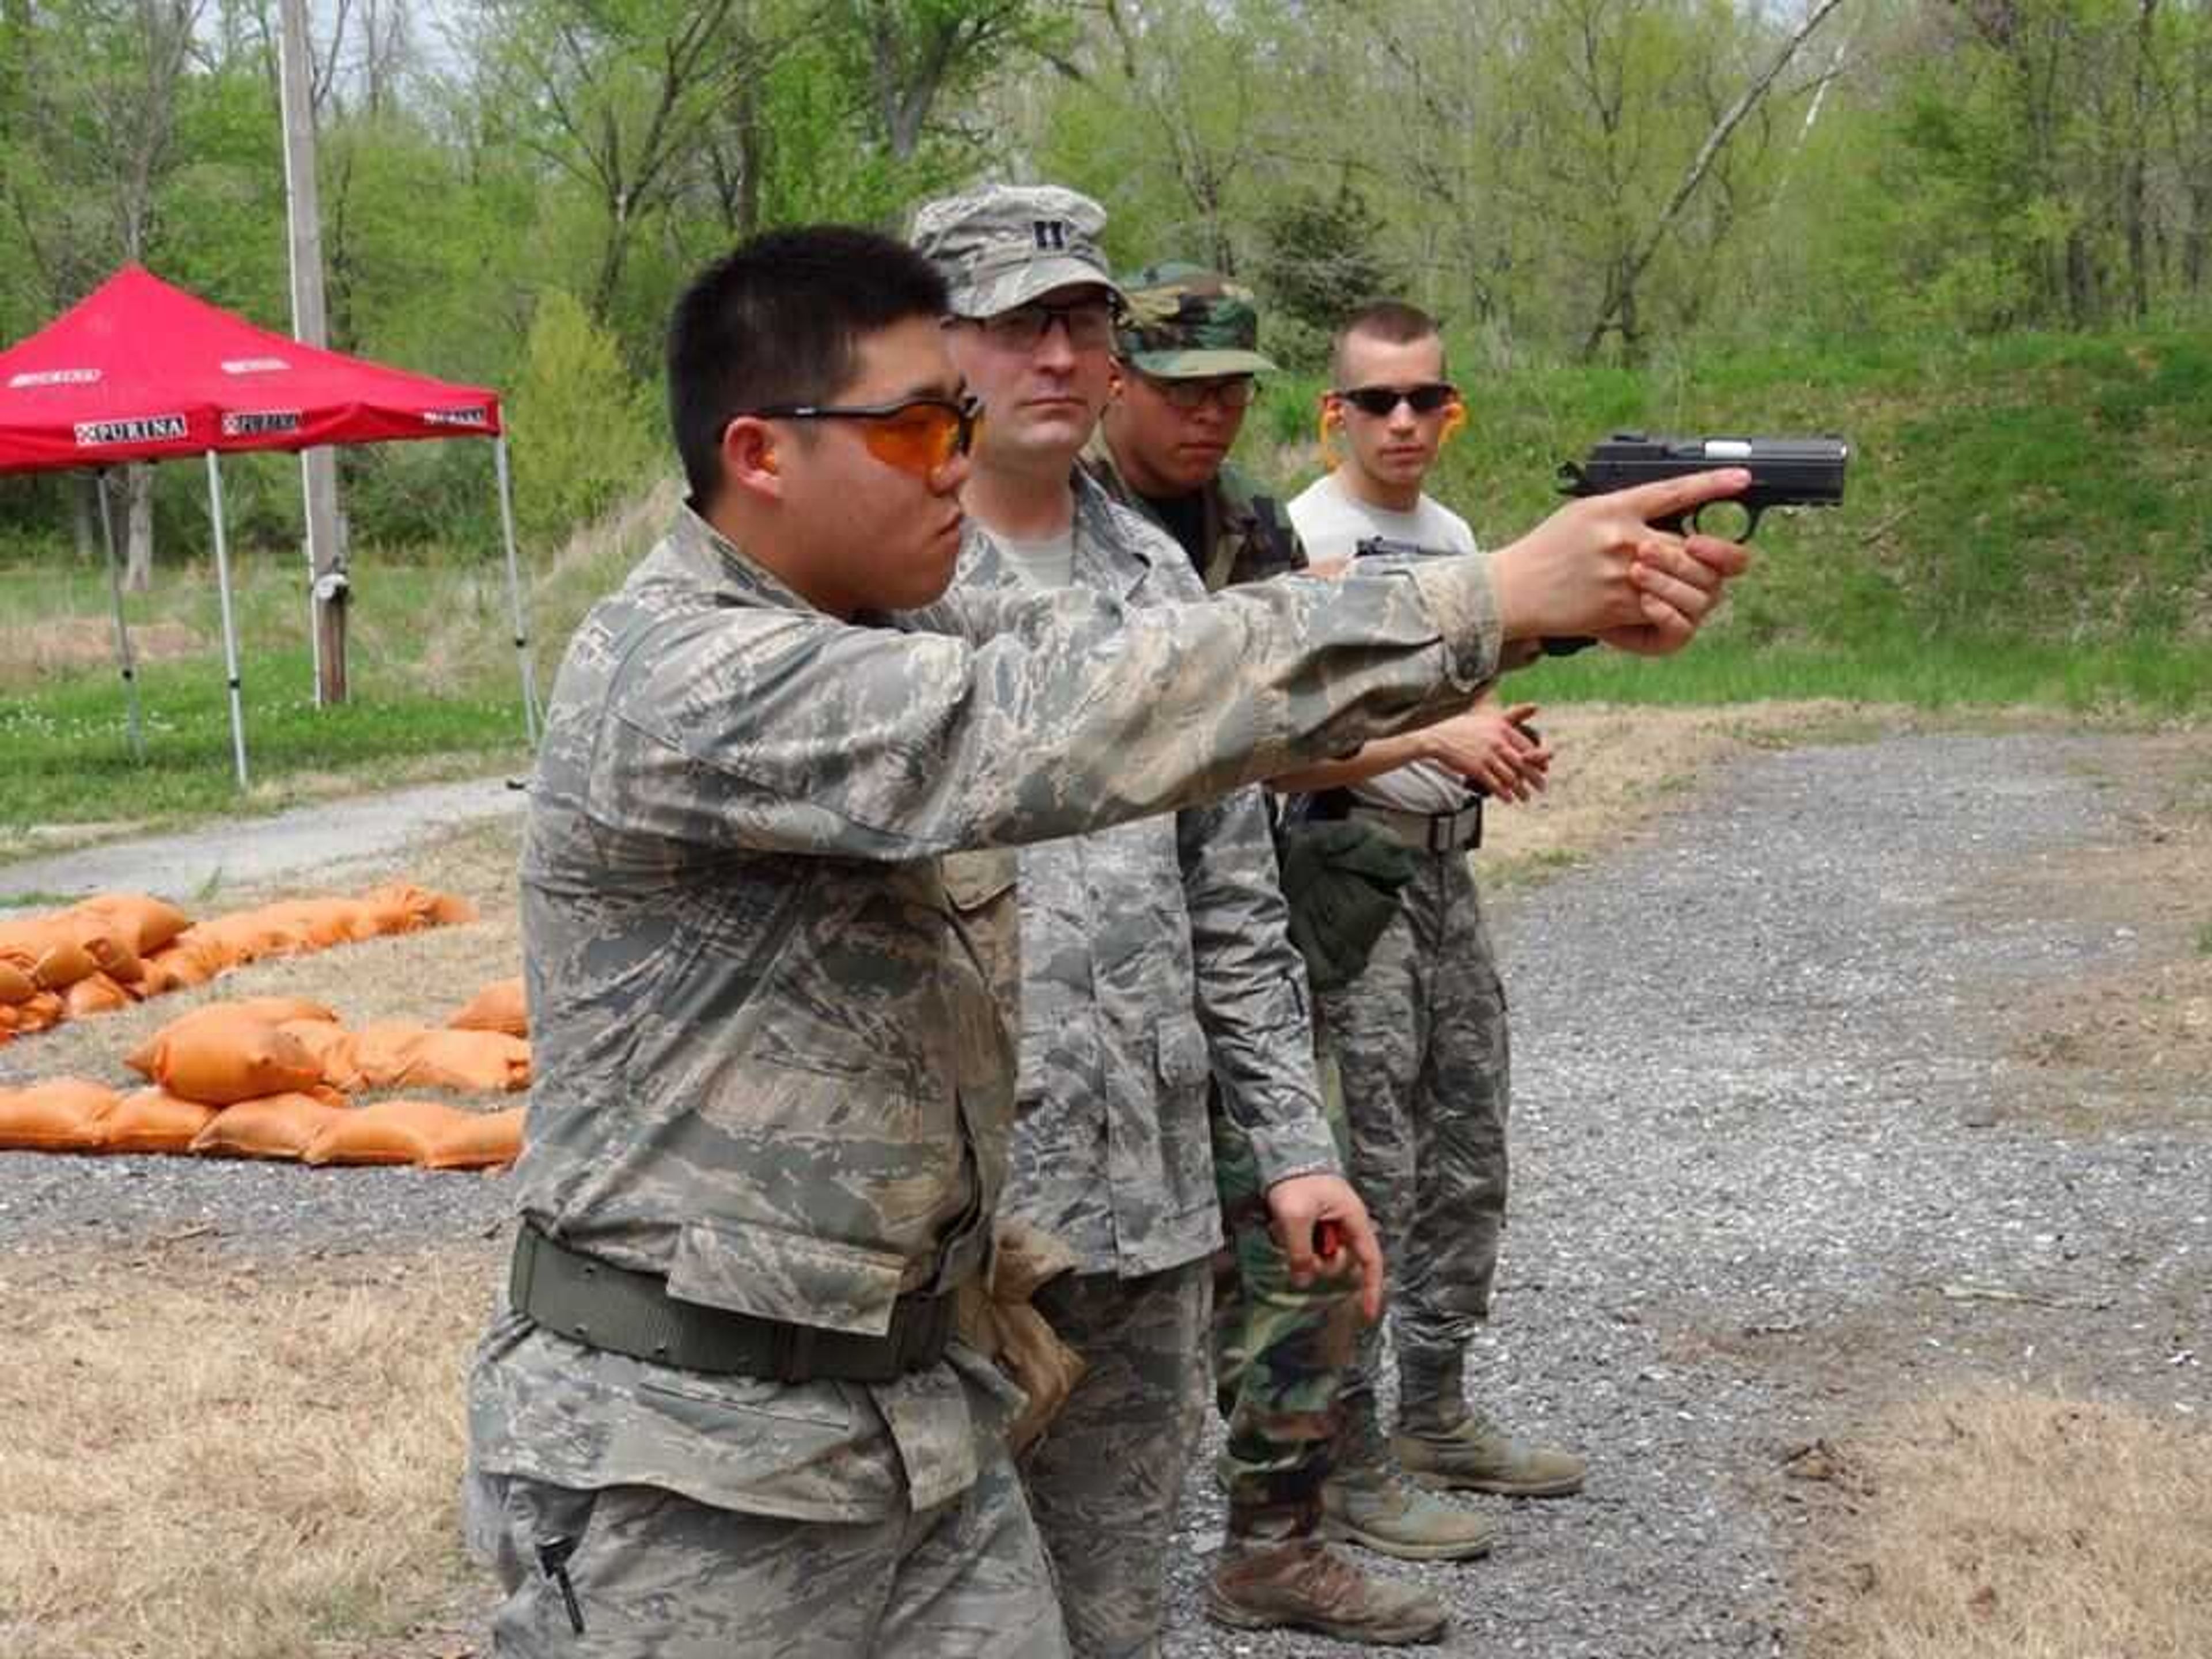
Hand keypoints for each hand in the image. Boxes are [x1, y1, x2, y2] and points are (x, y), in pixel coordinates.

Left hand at [1265, 1172, 1384, 1320]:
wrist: (1282, 1152)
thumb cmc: (1295, 1180)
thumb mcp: (1295, 1217)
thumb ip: (1300, 1252)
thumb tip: (1303, 1281)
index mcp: (1354, 1219)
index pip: (1371, 1261)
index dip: (1371, 1288)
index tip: (1366, 1314)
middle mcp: (1346, 1224)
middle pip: (1340, 1262)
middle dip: (1318, 1264)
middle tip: (1294, 1250)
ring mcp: (1330, 1223)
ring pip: (1321, 1255)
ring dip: (1302, 1252)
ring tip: (1282, 1230)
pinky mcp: (1314, 1221)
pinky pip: (1308, 1244)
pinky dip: (1294, 1243)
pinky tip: (1280, 1227)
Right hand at [1422, 700, 1550, 801]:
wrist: (1438, 739)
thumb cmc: (1464, 728)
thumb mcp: (1490, 717)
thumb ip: (1514, 714)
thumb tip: (1537, 706)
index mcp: (1502, 728)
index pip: (1527, 746)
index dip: (1538, 760)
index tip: (1544, 769)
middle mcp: (1497, 742)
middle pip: (1523, 764)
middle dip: (1535, 778)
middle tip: (1542, 787)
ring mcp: (1486, 756)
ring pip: (1510, 777)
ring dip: (1520, 790)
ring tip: (1526, 798)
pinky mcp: (1476, 768)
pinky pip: (1494, 784)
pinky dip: (1503, 794)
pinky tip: (1508, 799)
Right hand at [1489, 468, 1753, 653]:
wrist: (1513, 590)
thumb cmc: (1547, 550)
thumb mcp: (1584, 513)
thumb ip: (1626, 510)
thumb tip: (1669, 514)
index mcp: (1615, 508)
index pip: (1674, 491)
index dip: (1712, 485)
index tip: (1742, 478)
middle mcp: (1623, 538)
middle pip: (1694, 546)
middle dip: (1714, 557)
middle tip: (1714, 559)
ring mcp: (1623, 574)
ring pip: (1686, 581)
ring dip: (1694, 587)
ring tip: (1684, 586)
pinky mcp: (1618, 606)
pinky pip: (1664, 610)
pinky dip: (1668, 610)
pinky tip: (1660, 604)